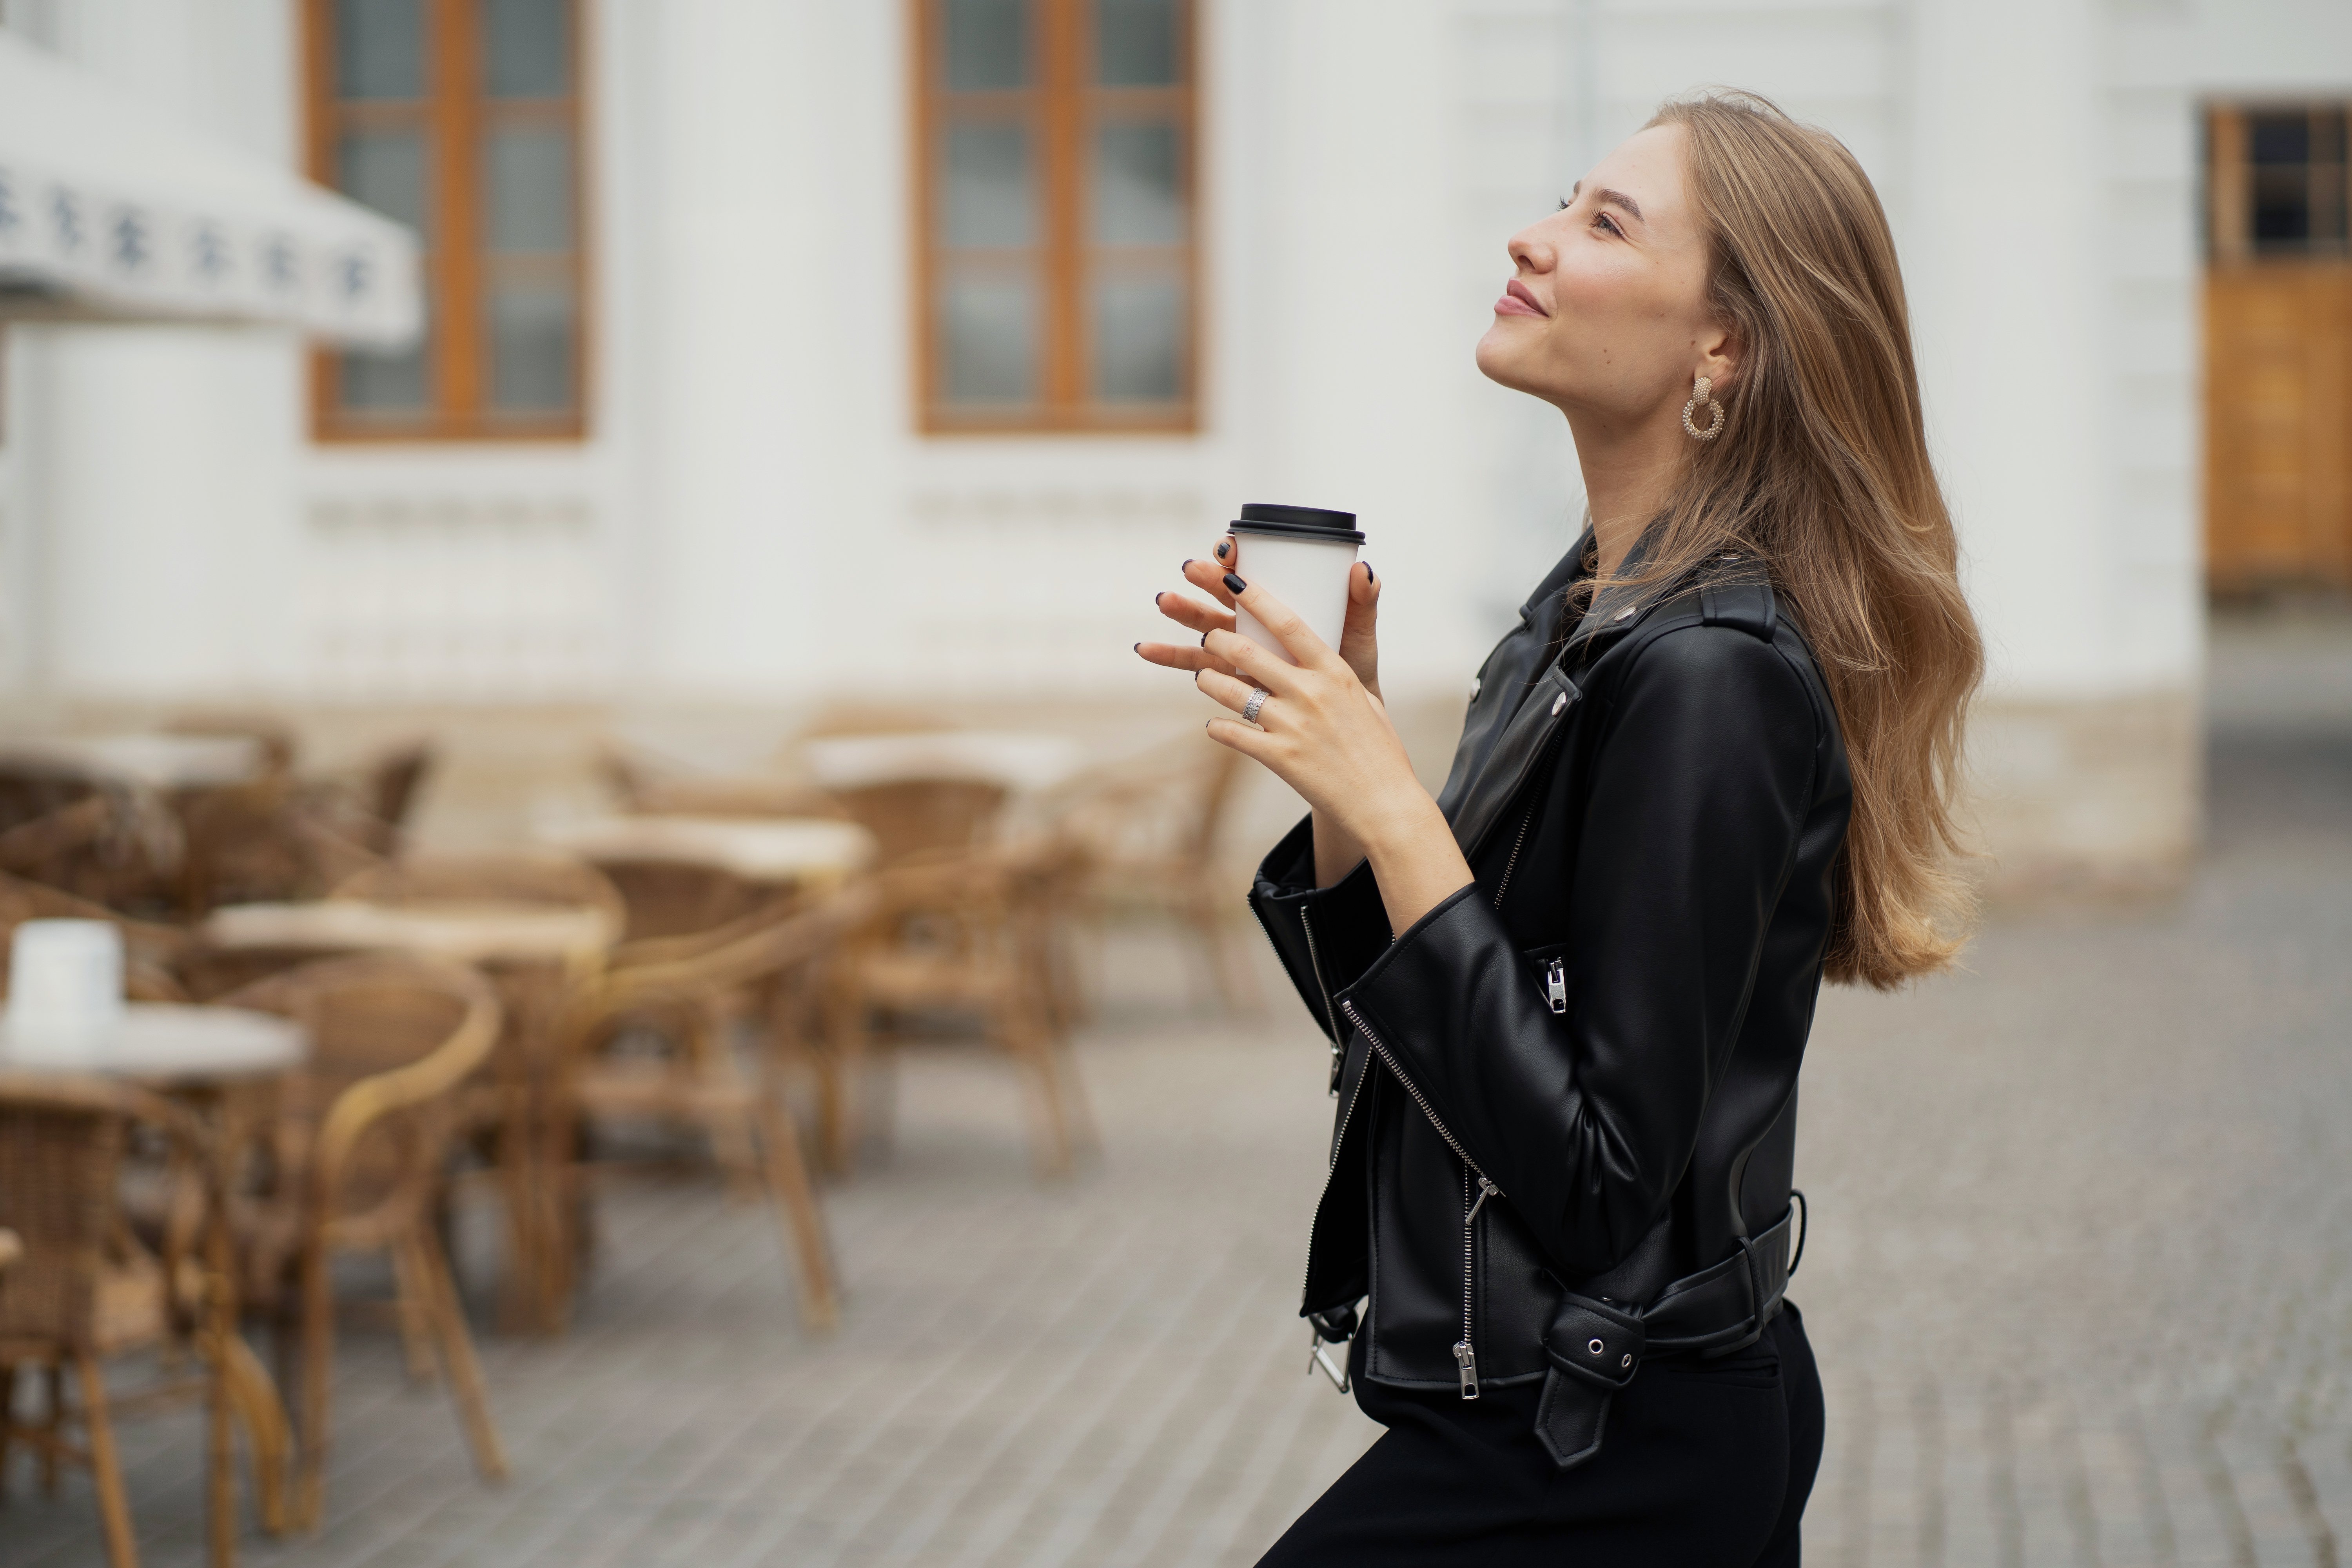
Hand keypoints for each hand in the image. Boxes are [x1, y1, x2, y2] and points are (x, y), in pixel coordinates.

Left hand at [1135, 568, 1472, 930]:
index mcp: (1335, 672)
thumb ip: (1337, 672)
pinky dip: (1217, 727)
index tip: (1234, 582)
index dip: (1256, 599)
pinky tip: (1215, 725)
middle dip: (1218, 640)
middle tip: (1209, 637)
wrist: (1384, 802)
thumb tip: (1322, 649)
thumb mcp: (1365, 700)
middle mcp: (1311, 692)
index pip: (1288, 623)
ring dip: (1210, 680)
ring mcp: (1291, 724)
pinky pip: (1230, 733)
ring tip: (1206, 677)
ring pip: (1229, 691)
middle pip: (1248, 651)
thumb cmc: (1378, 750)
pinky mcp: (1277, 756)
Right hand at [1143, 537, 1381, 699]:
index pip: (1255, 571)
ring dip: (1182, 612)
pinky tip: (1146, 649)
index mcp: (1280, 606)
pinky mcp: (1227, 680)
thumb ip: (1362, 603)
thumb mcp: (1360, 637)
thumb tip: (1363, 569)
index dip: (1238, 556)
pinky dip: (1169, 657)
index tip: (1228, 548)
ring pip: (1203, 627)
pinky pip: (1195, 667)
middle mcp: (1254, 625)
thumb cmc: (1353, 672)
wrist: (1351, 724)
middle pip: (1223, 595)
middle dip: (1205, 579)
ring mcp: (1237, 652)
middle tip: (1191, 568)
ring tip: (1164, 600)